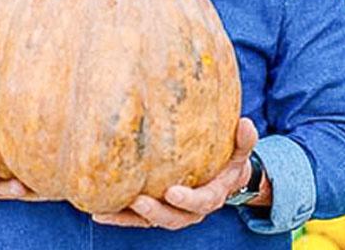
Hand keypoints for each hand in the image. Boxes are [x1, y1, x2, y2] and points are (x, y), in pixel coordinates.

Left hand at [91, 118, 261, 229]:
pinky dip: (118, 217)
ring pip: (149, 222)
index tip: (173, 192)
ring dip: (128, 218)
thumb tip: (246, 123)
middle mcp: (190, 211)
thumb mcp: (239, 150)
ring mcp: (170, 213)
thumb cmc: (228, 160)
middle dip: (155, 212)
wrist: (220, 178)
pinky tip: (97, 211)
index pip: (201, 202)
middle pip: (173, 218)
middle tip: (138, 201)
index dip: (188, 199)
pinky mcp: (153, 212)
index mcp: (212, 196)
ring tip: (106, 211)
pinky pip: (134, 219)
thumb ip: (244, 140)